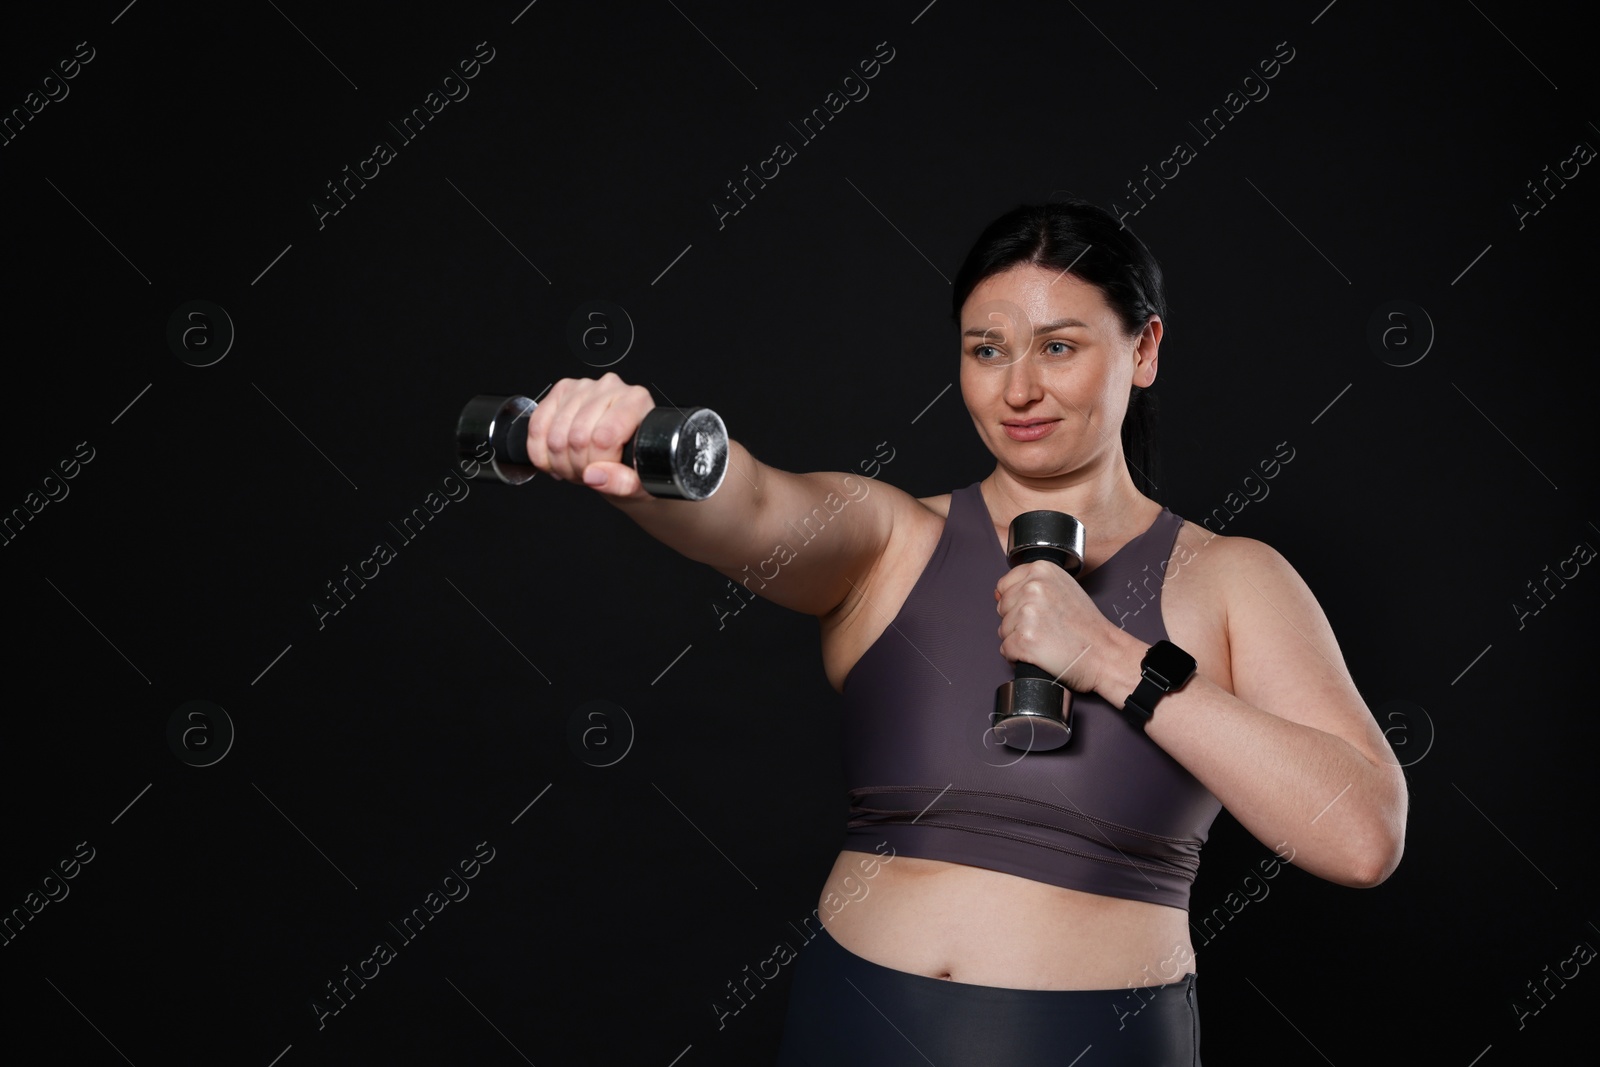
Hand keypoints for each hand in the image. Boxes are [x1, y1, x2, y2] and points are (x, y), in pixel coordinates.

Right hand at [523, 372, 654, 497]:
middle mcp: (610, 387)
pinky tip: (555, 459)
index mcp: (636, 401)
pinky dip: (540, 453)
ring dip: (560, 463)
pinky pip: (537, 427)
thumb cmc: (635, 461)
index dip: (599, 464)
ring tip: (577, 467)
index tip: (604, 472)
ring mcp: (582, 387)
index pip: (603, 438)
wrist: (624, 452)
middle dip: (579, 467)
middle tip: (589, 474)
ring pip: (554, 437)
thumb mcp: (641, 480)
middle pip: (577, 438)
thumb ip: (623, 482)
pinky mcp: (560, 392)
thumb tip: (594, 475)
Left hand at [994, 560, 1118, 692]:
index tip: (1036, 611)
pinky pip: (1006, 650)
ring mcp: (1027, 614)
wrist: (1104, 653)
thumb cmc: (1086, 625)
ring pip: (1003, 630)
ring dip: (1018, 639)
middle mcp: (1032, 587)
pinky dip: (1018, 656)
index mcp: (1041, 569)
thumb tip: (998, 593)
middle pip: (1002, 608)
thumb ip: (1033, 583)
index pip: (1004, 585)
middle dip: (1017, 621)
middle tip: (1045, 628)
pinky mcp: (1023, 640)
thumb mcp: (1063, 587)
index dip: (1017, 602)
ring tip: (1045, 640)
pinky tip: (1038, 653)